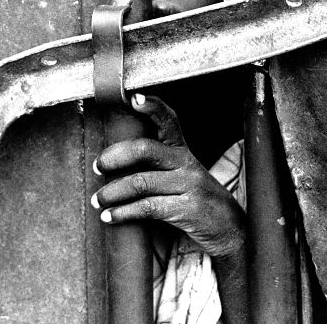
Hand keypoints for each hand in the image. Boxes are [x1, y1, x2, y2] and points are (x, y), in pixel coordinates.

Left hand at [91, 94, 245, 257]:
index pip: (168, 121)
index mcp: (183, 151)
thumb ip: (157, 166)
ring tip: (97, 201)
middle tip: (98, 167)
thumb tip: (114, 162)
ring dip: (112, 192)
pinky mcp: (188, 208)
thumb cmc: (195, 201)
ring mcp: (189, 185)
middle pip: (145, 149)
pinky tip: (110, 217)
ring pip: (141, 181)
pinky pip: (148, 207)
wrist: (229, 229)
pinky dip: (123, 213)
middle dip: (115, 157)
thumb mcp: (182, 176)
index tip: (133, 98)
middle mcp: (187, 163)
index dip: (152, 107)